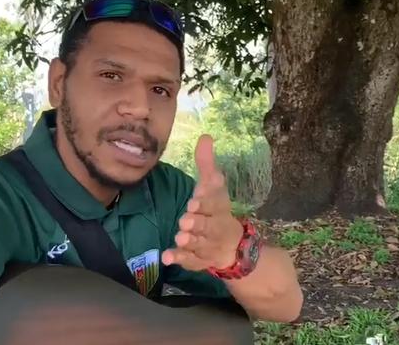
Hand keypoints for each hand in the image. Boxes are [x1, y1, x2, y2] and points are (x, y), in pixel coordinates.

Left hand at [162, 134, 243, 270]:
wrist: (231, 246)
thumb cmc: (217, 211)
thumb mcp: (214, 186)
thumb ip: (206, 163)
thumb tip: (205, 136)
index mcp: (219, 208)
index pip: (214, 204)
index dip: (206, 201)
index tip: (195, 197)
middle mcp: (215, 227)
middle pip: (207, 225)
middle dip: (198, 223)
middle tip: (186, 219)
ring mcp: (207, 246)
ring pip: (198, 244)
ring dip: (189, 241)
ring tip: (179, 236)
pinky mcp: (198, 260)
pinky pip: (190, 261)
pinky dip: (180, 259)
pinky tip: (167, 257)